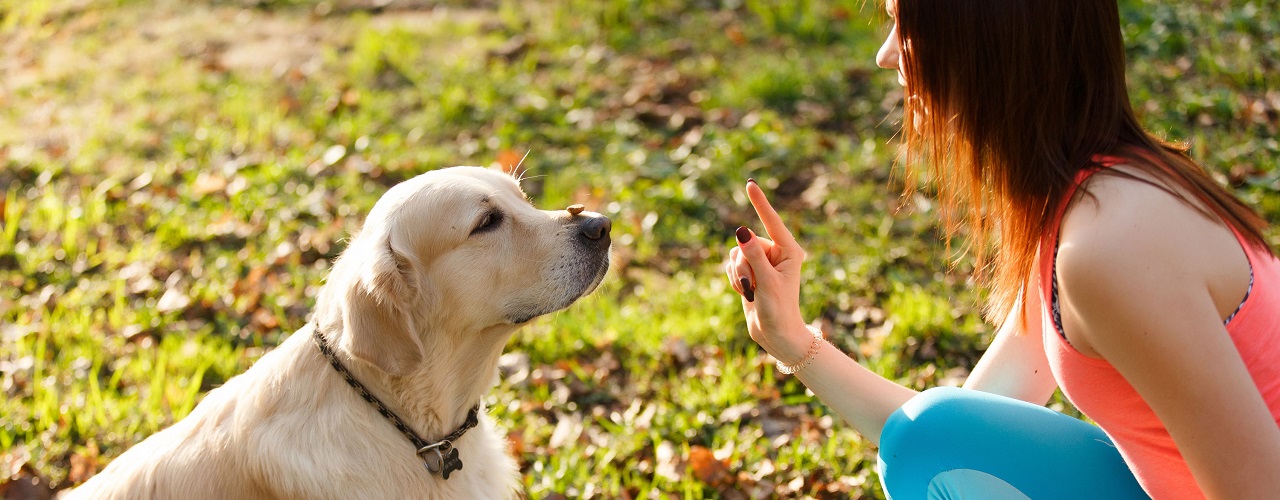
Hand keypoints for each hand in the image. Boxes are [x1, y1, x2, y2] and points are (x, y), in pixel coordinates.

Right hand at [725, 180, 812, 364]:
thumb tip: (741, 230)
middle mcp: (776, 253)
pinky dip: (733, 279)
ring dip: (738, 274)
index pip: (772, 222)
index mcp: (789, 251)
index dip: (760, 203)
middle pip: (746, 243)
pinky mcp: (750, 271)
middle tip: (753, 287)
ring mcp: (762, 262)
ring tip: (751, 292)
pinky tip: (745, 293)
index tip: (749, 184)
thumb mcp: (766, 282)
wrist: (775, 335)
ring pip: (736, 254)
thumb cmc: (779, 310)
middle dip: (744, 265)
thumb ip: (754, 255)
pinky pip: (731, 264)